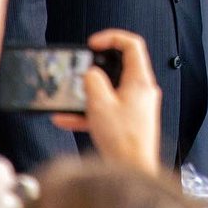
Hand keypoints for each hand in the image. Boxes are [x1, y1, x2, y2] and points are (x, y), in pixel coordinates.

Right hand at [52, 29, 160, 173]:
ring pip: (110, 90)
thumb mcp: (100, 104)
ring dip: (88, 93)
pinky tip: (65, 119)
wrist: (132, 170)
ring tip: (69, 96)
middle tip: (80, 69)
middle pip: (119, 66)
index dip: (112, 38)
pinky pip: (106, 110)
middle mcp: (141, 91)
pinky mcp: (128, 121)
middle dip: (96, 68)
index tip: (93, 44)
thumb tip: (91, 74)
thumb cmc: (123, 140)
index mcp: (140, 81)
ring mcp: (136, 106)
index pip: (132, 45)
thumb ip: (93, 82)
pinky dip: (88, 111)